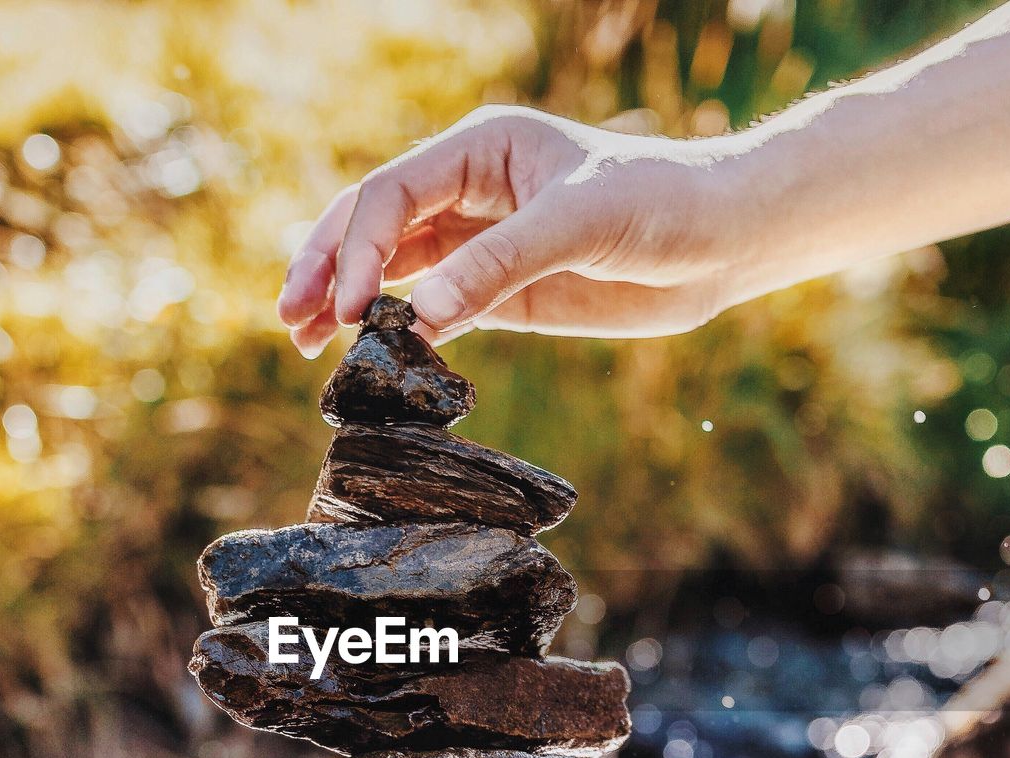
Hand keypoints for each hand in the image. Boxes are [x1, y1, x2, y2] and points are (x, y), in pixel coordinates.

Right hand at [277, 106, 749, 355]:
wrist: (720, 244)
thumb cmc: (663, 205)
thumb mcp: (581, 224)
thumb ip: (498, 267)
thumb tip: (420, 321)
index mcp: (480, 149)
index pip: (391, 193)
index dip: (357, 248)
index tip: (348, 309)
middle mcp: (470, 192)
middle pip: (373, 226)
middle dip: (327, 269)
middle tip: (290, 322)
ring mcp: (480, 244)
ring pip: (393, 269)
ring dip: (349, 303)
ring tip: (306, 344)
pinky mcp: (498, 291)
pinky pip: (432, 308)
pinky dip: (399, 331)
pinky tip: (371, 356)